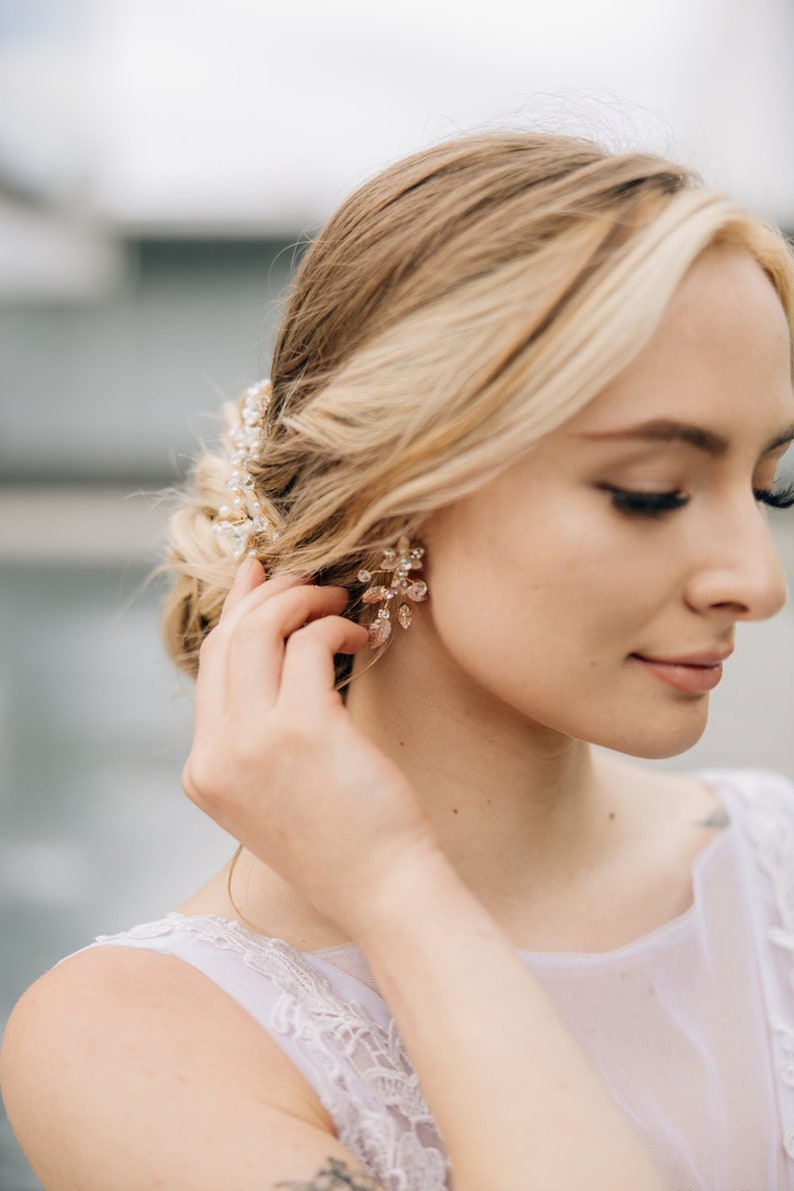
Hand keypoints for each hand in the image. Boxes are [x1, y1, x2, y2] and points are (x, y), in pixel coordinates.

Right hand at [182, 559, 439, 936]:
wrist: (384, 892)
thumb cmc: (348, 842)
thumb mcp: (277, 794)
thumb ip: (258, 737)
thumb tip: (275, 657)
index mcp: (205, 772)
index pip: (209, 669)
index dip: (235, 612)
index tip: (259, 576)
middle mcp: (216, 755)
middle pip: (228, 640)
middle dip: (269, 594)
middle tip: (311, 576)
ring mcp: (253, 742)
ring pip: (261, 630)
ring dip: (304, 599)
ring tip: (340, 598)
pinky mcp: (302, 728)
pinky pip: (310, 643)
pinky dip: (336, 625)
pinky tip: (362, 635)